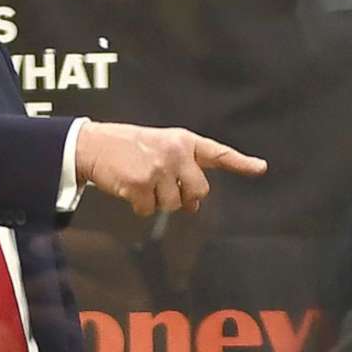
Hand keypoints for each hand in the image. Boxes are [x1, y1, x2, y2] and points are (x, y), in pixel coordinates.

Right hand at [74, 122, 266, 216]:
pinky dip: (138, 206)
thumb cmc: (128, 147)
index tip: (260, 168)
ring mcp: (159, 168)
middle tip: (164, 187)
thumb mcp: (160, 146)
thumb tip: (194, 205)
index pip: (218, 153)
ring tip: (141, 181)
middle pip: (199, 191)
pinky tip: (128, 188)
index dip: (241, 163)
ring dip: (156, 201)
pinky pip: (148, 210)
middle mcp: (176, 152)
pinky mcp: (141, 184)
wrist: (91, 143)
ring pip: (173, 205)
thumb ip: (183, 169)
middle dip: (184, 197)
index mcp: (183, 141)